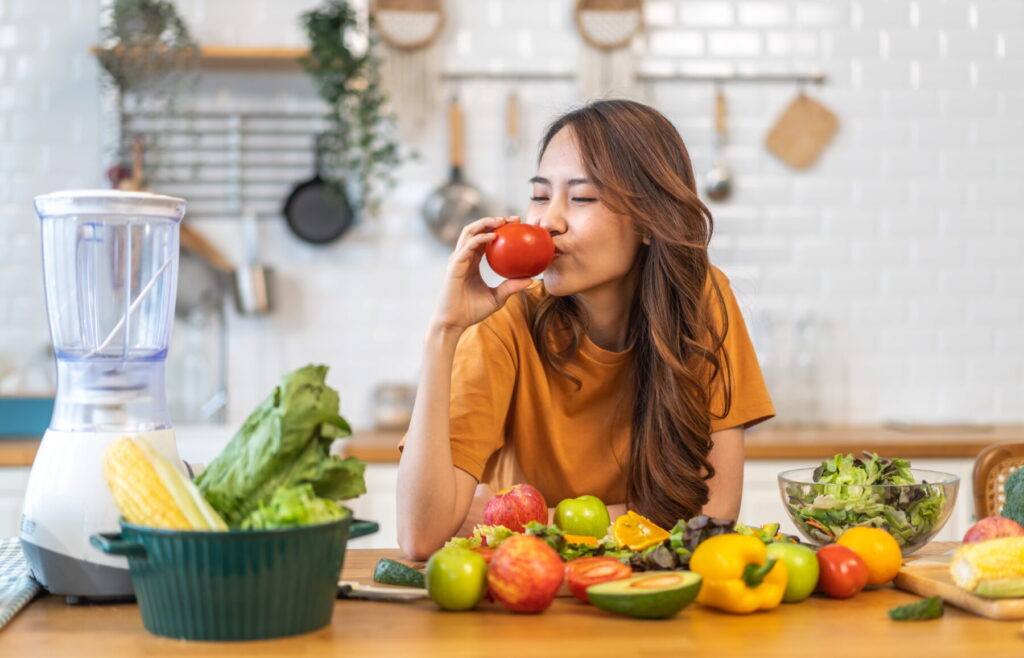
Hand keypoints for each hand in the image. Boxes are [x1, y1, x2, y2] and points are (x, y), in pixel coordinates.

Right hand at [430, 216, 534, 333]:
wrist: (453, 323)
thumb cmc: (472, 311)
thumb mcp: (497, 298)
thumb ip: (511, 287)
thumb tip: (531, 279)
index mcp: (472, 262)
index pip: (484, 238)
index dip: (498, 228)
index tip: (516, 225)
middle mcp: (463, 257)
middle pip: (476, 230)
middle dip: (493, 220)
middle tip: (513, 219)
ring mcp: (458, 260)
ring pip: (469, 232)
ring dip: (485, 223)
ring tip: (502, 221)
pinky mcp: (455, 265)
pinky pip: (468, 247)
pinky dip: (481, 238)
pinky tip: (494, 236)